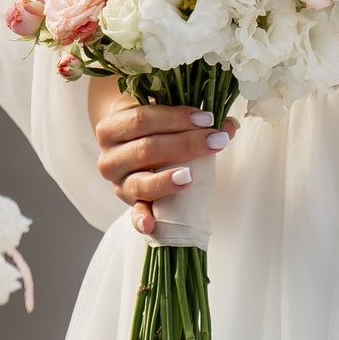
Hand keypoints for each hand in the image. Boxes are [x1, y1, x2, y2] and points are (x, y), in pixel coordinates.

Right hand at [90, 78, 236, 236]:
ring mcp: (118, 185)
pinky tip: (151, 224)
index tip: (206, 118)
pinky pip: (134, 215)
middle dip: (185, 144)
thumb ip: (188, 118)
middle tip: (216, 140)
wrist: (125, 148)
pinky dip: (142, 220)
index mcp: (110, 128)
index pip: (142, 120)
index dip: (175, 118)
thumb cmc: (147, 129)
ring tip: (190, 176)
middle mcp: (109, 158)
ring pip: (141, 183)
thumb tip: (229, 126)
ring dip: (167, 180)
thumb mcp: (159, 116)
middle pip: (147, 149)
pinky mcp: (129, 206)